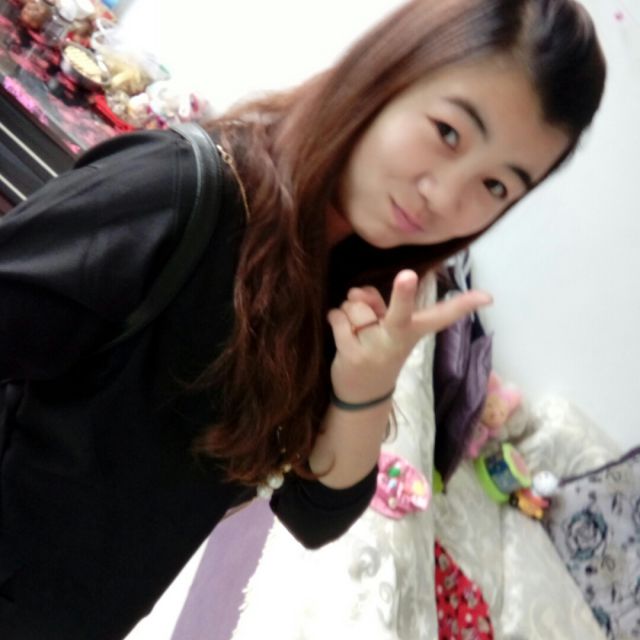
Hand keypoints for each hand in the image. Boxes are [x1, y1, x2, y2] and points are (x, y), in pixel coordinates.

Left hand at [327, 270, 491, 402]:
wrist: (363, 396)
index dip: (464, 304)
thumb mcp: (388, 329)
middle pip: (400, 313)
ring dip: (350, 310)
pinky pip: (338, 318)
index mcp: (414, 330)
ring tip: (357, 328)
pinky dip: (336, 318)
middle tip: (408, 276)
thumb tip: (357, 293)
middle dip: (404, 294)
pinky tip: (343, 334)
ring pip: (355, 306)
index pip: (443, 315)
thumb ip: (378, 304)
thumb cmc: (379, 349)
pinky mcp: (351, 354)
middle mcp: (398, 339)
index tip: (487, 297)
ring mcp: (375, 348)